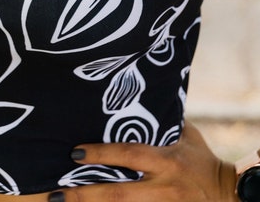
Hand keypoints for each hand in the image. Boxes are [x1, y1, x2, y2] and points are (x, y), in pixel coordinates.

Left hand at [50, 121, 237, 201]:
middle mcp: (163, 188)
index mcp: (166, 160)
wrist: (231, 194)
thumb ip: (160, 120)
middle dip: (86, 196)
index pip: (128, 155)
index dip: (100, 154)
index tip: (74, 153)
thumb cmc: (201, 158)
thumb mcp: (184, 135)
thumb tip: (134, 96)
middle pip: (118, 195)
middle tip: (57, 195)